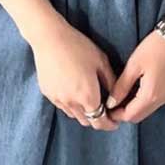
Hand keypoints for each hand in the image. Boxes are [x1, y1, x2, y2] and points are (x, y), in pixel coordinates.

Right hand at [29, 16, 119, 130]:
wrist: (50, 38)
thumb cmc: (79, 47)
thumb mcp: (101, 62)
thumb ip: (111, 82)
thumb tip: (116, 97)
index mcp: (87, 96)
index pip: (100, 122)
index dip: (109, 125)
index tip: (115, 122)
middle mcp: (72, 103)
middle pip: (87, 121)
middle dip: (98, 119)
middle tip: (106, 110)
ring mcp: (57, 100)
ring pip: (74, 115)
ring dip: (84, 113)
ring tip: (90, 100)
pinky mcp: (48, 94)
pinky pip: (63, 106)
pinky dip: (72, 105)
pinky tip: (75, 92)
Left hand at [104, 28, 164, 123]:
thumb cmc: (153, 48)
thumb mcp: (133, 66)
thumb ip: (121, 87)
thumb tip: (110, 103)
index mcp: (150, 95)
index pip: (130, 115)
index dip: (115, 115)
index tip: (104, 108)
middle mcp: (161, 100)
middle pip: (138, 116)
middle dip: (123, 113)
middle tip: (111, 102)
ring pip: (146, 111)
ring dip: (133, 108)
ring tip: (121, 95)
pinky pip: (153, 103)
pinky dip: (142, 102)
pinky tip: (135, 89)